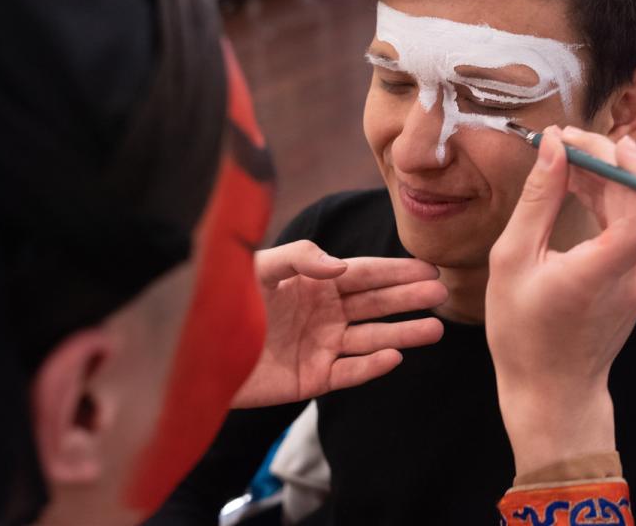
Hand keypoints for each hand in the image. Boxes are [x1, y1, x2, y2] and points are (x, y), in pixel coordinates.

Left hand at [232, 240, 446, 407]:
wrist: (193, 351)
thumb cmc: (223, 300)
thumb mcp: (260, 266)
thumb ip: (302, 257)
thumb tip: (344, 267)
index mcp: (313, 283)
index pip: (363, 274)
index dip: (396, 271)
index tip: (429, 268)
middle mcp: (323, 313)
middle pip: (375, 304)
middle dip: (409, 298)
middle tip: (442, 293)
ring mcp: (319, 346)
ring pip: (371, 338)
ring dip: (403, 332)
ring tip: (436, 328)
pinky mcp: (311, 378)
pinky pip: (349, 373)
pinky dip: (372, 366)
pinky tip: (395, 355)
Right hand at [486, 126, 635, 474]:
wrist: (552, 389)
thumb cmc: (522, 332)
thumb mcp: (512, 261)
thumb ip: (537, 201)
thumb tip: (552, 147)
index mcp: (603, 272)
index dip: (625, 166)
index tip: (580, 141)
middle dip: (609, 158)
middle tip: (567, 139)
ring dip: (609, 177)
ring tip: (568, 156)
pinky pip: (630, 228)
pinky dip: (609, 201)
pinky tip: (580, 188)